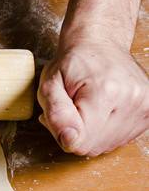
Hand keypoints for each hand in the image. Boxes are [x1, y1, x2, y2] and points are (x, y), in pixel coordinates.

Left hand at [38, 41, 148, 156]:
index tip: (62, 113)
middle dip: (76, 132)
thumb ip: (56, 114)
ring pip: (105, 146)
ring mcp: (146, 108)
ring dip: (90, 133)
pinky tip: (101, 111)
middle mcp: (132, 102)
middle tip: (71, 108)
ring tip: (86, 107)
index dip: (64, 132)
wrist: (101, 43)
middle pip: (92, 147)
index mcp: (106, 93)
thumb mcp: (50, 84)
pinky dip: (104, 131)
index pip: (79, 141)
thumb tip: (69, 140)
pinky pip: (119, 140)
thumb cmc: (72, 63)